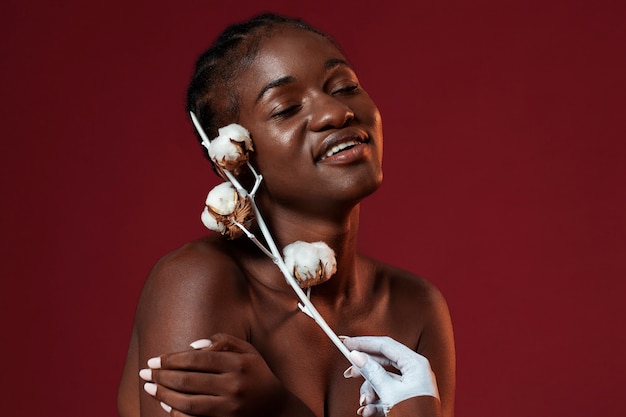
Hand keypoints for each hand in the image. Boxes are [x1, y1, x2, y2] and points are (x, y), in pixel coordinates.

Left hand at [139, 333, 284, 416]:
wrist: (276, 409)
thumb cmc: (257, 375)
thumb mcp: (248, 352)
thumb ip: (223, 342)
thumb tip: (192, 346)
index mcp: (238, 363)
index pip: (196, 359)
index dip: (171, 359)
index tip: (154, 360)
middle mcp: (234, 385)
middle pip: (188, 380)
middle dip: (161, 376)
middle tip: (145, 373)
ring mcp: (230, 407)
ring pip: (188, 402)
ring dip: (164, 394)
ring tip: (150, 388)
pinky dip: (177, 413)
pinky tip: (166, 405)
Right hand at [343, 336, 439, 416]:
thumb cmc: (414, 415)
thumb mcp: (389, 392)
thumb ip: (372, 372)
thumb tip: (357, 357)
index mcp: (415, 364)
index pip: (385, 345)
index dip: (364, 343)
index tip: (346, 343)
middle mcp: (414, 371)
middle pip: (382, 362)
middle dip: (364, 372)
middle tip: (349, 374)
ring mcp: (410, 385)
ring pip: (382, 379)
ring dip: (369, 392)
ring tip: (364, 404)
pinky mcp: (406, 398)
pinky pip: (386, 393)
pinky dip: (375, 402)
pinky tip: (368, 411)